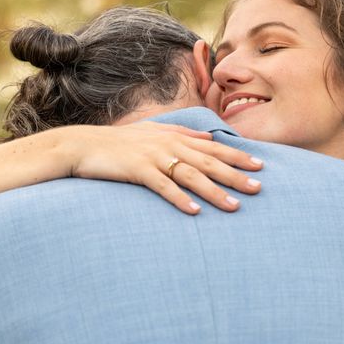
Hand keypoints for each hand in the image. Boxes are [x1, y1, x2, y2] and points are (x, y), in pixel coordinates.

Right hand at [65, 122, 263, 213]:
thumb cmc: (119, 141)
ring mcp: (153, 157)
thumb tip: (209, 136)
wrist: (83, 145)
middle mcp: (168, 145)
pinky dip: (180, 199)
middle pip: (208, 162)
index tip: (259, 166)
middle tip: (258, 188)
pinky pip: (163, 187)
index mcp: (174, 136)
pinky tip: (194, 212)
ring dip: (214, 192)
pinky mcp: (138, 170)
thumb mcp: (153, 131)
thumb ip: (183, 132)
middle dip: (235, 175)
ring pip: (191, 175)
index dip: (237, 156)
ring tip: (234, 206)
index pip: (212, 147)